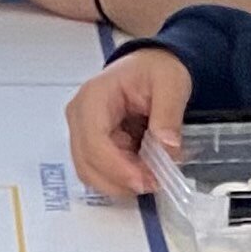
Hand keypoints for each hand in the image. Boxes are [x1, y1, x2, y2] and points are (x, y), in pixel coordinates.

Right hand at [65, 48, 190, 196]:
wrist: (149, 67)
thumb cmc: (156, 69)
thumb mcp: (171, 84)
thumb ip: (169, 115)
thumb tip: (168, 148)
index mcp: (93, 97)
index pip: (94, 142)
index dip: (118, 168)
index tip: (147, 181)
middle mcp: (78, 117)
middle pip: (88, 164)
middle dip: (122, 181)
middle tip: (156, 182)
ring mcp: (80, 133)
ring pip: (91, 174)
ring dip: (121, 184)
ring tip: (151, 177)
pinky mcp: (88, 146)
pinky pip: (99, 173)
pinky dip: (121, 179)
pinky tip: (141, 172)